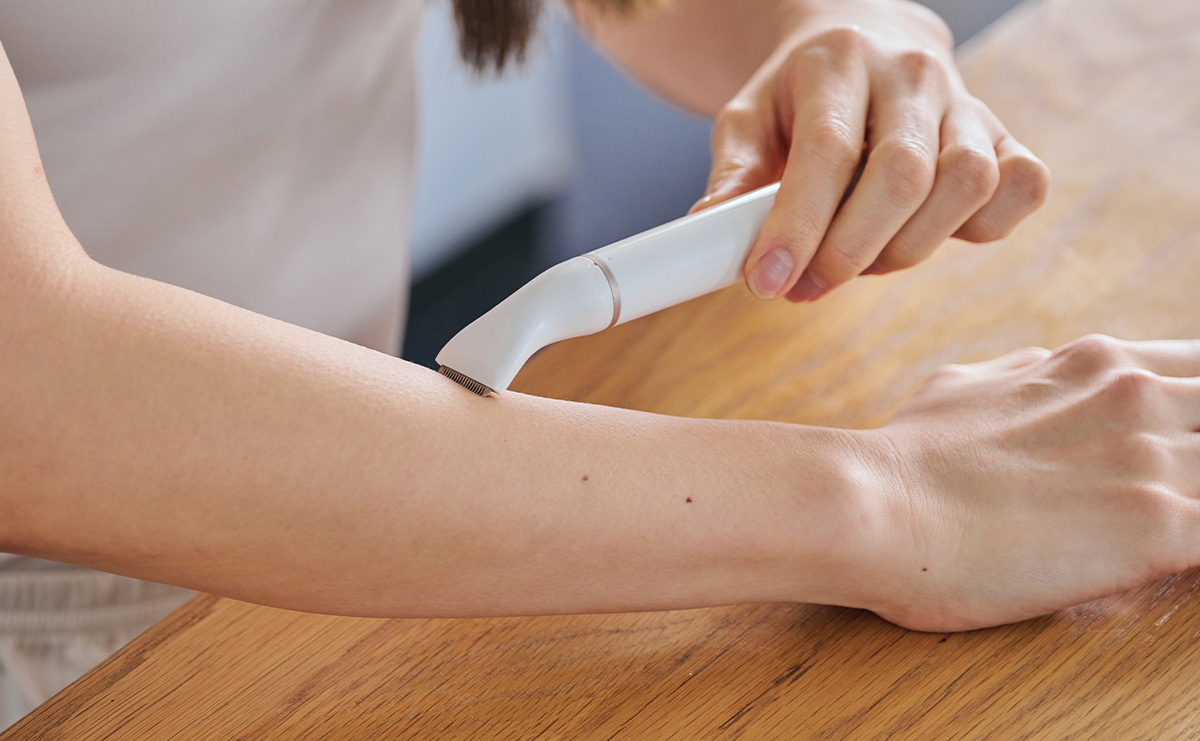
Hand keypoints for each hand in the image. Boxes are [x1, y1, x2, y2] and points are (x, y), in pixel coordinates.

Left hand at [693, 0, 1050, 301]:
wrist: (865, 44)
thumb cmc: (798, 97)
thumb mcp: (747, 120)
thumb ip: (731, 175)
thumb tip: (708, 231)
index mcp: (838, 63)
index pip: (828, 151)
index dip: (799, 226)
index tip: (767, 281)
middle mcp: (912, 74)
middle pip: (903, 175)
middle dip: (851, 252)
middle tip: (806, 287)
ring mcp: (966, 102)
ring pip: (968, 184)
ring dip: (909, 247)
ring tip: (860, 263)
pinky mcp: (1004, 134)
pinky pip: (1021, 187)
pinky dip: (982, 228)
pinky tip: (926, 234)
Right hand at [858, 335, 1199, 631]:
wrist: (874, 507)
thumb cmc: (906, 455)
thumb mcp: (966, 385)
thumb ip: (1023, 373)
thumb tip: (1044, 366)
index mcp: (1099, 365)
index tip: (1190, 442)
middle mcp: (1139, 401)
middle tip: (1179, 488)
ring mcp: (1154, 463)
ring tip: (1169, 519)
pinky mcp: (1158, 531)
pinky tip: (1181, 555)